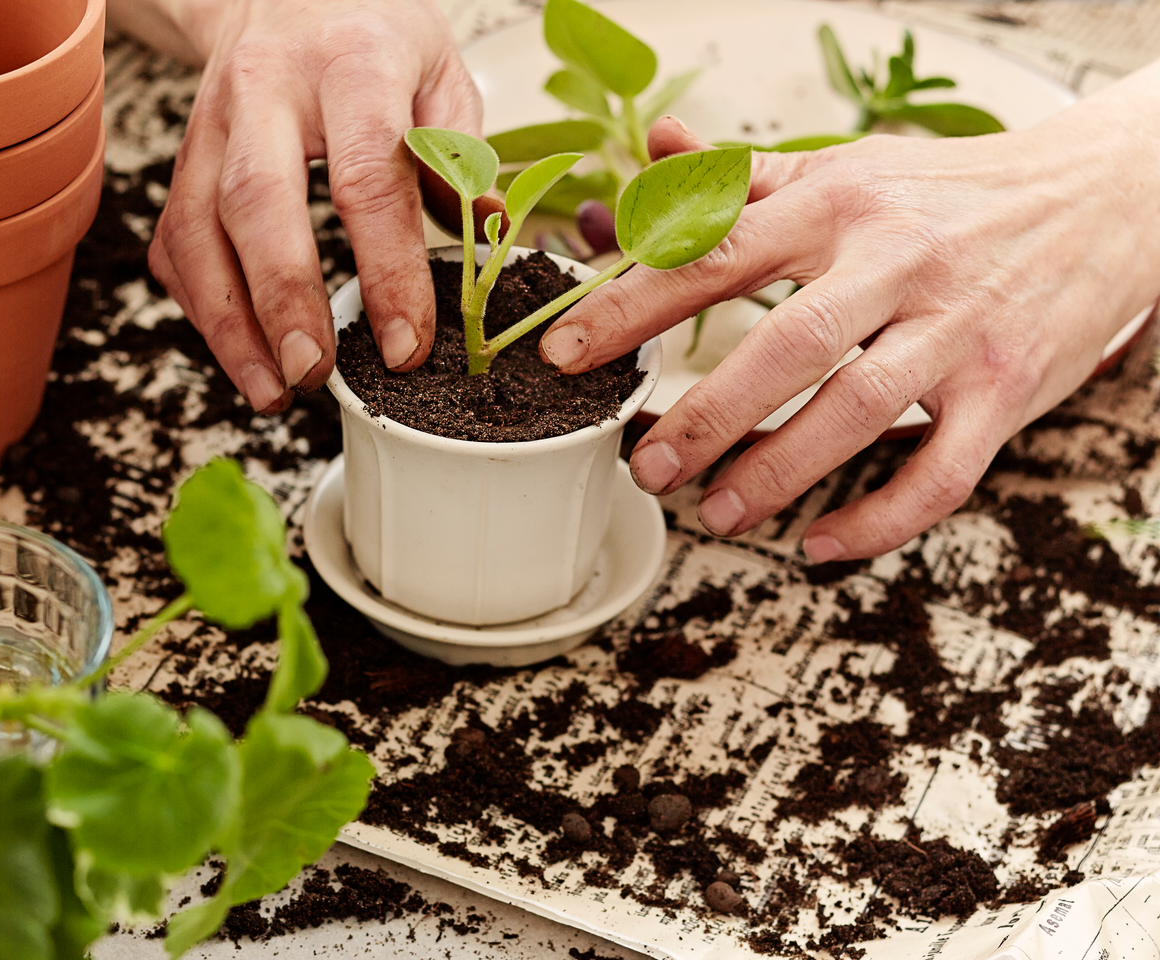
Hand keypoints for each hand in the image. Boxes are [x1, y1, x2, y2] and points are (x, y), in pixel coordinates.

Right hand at [125, 0, 480, 411]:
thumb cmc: (370, 33)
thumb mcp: (441, 69)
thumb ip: (459, 156)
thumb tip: (485, 238)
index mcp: (349, 63)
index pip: (364, 178)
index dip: (386, 270)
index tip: (405, 344)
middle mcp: (264, 88)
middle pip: (257, 204)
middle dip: (283, 302)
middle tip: (315, 374)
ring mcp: (210, 124)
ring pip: (197, 230)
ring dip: (229, 324)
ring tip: (271, 390)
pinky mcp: (182, 157)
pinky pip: (175, 242)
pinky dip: (201, 306)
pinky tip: (237, 351)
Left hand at [539, 66, 1159, 560]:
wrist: (1101, 196)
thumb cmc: (949, 193)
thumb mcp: (846, 167)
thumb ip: (745, 177)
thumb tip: (655, 153)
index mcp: (840, 203)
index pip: (717, 251)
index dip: (634, 306)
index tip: (567, 354)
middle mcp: (898, 261)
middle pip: (788, 343)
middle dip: (708, 413)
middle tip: (647, 465)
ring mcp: (957, 328)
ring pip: (861, 411)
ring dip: (781, 471)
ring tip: (718, 511)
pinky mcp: (1007, 389)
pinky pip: (942, 471)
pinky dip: (880, 518)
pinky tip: (823, 543)